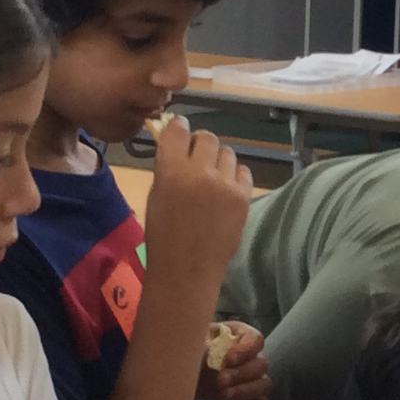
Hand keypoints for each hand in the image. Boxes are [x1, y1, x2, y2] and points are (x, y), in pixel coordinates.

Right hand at [143, 120, 252, 291]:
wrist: (186, 271)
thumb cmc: (163, 236)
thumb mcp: (155, 196)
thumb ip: (167, 167)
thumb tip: (177, 144)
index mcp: (171, 171)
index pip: (178, 129)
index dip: (179, 128)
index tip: (179, 134)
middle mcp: (200, 173)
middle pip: (207, 137)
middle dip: (200, 145)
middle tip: (196, 161)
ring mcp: (225, 185)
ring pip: (227, 152)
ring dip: (218, 161)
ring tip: (211, 181)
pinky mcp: (243, 197)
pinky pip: (243, 171)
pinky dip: (234, 177)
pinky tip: (225, 191)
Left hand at [198, 320, 270, 399]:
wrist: (183, 371)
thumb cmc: (192, 350)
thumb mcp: (196, 342)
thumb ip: (205, 345)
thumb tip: (210, 353)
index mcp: (240, 335)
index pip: (255, 340)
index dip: (246, 350)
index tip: (228, 359)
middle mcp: (251, 355)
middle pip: (261, 364)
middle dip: (241, 374)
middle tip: (221, 380)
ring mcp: (252, 377)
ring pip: (264, 384)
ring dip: (245, 391)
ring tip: (225, 394)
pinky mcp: (248, 396)